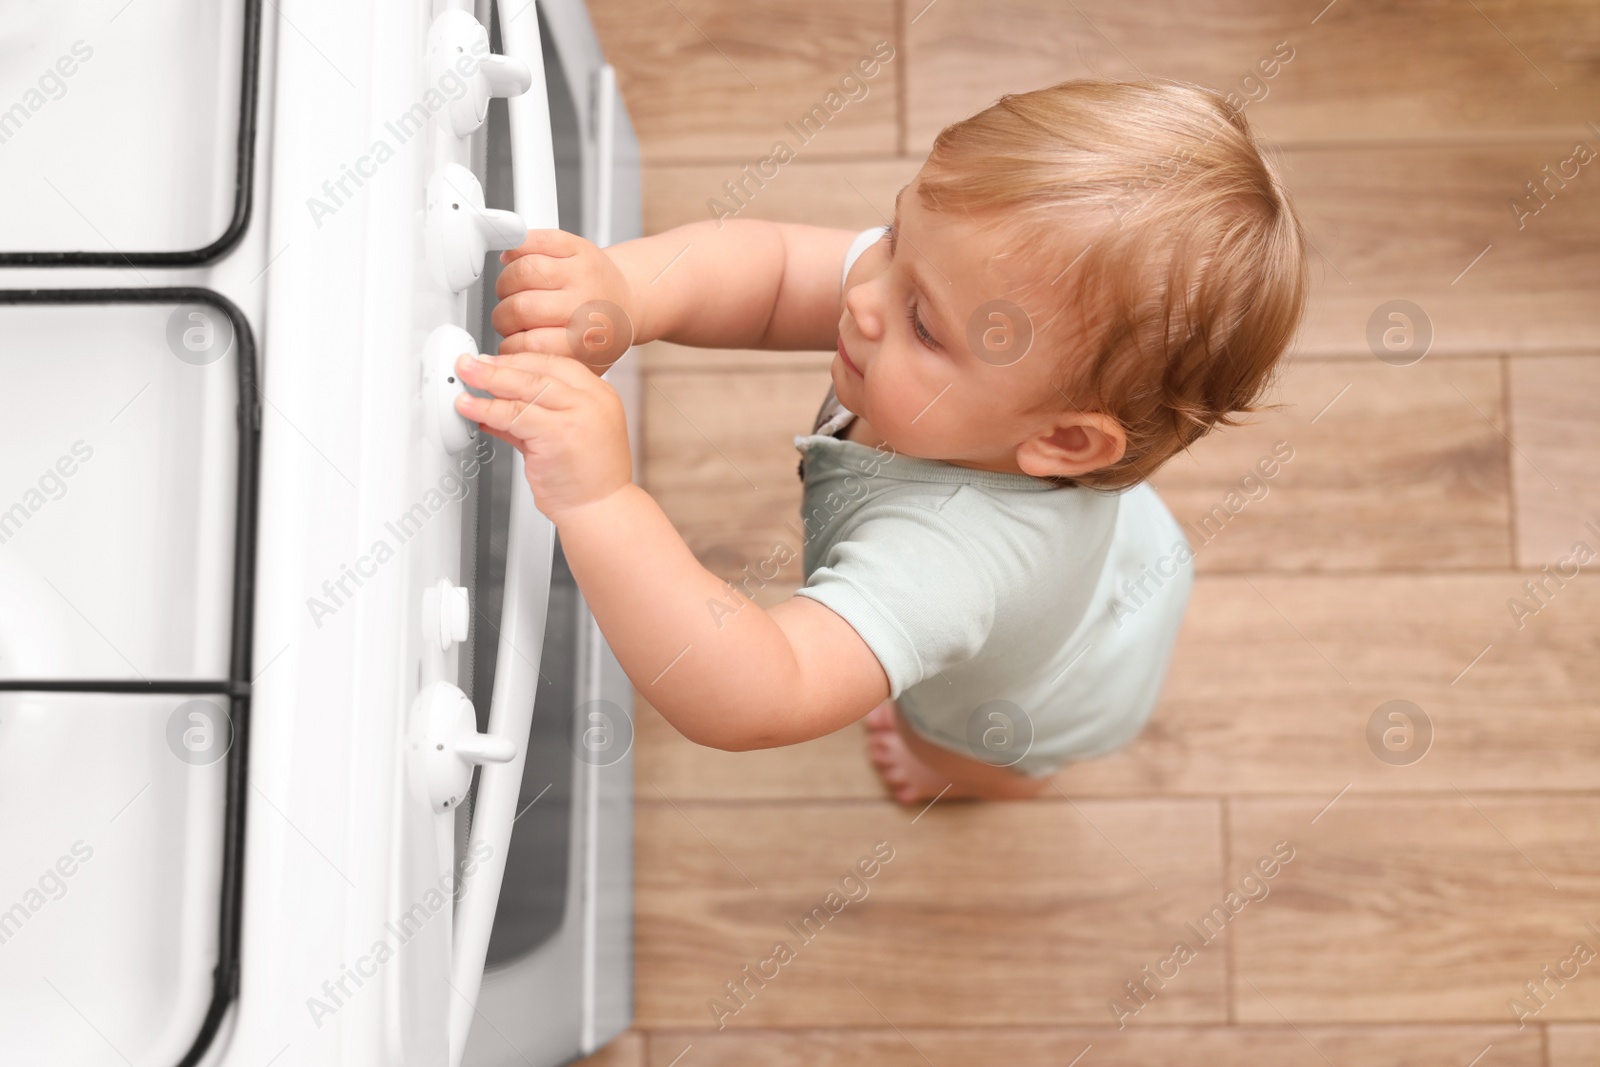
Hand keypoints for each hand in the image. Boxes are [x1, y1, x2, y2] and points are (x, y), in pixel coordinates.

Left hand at [453, 350, 632, 521]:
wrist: (601, 511)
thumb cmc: (588, 481)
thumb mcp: (565, 437)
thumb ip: (534, 419)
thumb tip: (498, 407)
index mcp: (599, 395)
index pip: (556, 363)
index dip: (520, 359)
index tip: (495, 360)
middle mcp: (593, 400)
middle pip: (539, 370)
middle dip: (499, 365)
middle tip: (471, 363)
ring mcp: (579, 415)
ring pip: (525, 387)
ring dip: (488, 381)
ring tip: (465, 377)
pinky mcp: (560, 434)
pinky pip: (514, 415)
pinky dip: (486, 409)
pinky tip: (470, 408)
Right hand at [492, 229, 638, 372]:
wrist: (625, 302)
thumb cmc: (597, 334)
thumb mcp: (578, 363)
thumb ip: (546, 365)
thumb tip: (508, 362)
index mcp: (585, 341)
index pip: (529, 344)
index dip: (510, 346)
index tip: (508, 345)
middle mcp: (585, 305)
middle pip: (520, 307)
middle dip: (504, 316)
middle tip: (509, 319)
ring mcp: (582, 272)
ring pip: (521, 271)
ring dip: (505, 284)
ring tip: (512, 293)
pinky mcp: (579, 247)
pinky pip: (533, 240)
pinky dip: (516, 250)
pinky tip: (516, 263)